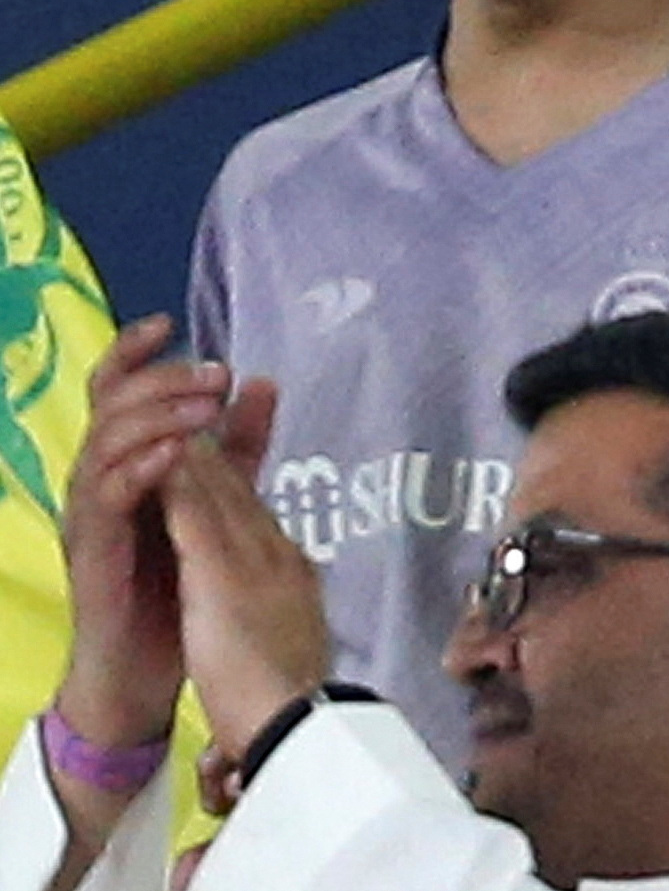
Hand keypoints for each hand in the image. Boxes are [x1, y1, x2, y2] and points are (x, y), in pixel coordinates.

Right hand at [53, 319, 250, 753]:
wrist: (149, 661)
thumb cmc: (175, 576)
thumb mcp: (215, 498)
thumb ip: (237, 444)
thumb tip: (262, 380)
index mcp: (125, 458)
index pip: (117, 391)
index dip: (134, 353)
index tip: (168, 322)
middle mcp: (98, 477)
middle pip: (110, 406)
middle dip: (162, 380)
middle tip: (214, 375)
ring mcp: (90, 513)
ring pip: (104, 443)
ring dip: (156, 417)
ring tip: (204, 406)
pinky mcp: (91, 549)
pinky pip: (104, 499)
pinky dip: (138, 470)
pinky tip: (170, 456)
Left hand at [158, 443, 333, 758]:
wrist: (295, 720)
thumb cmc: (287, 697)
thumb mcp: (289, 639)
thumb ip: (282, 608)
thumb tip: (282, 601)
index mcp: (292, 573)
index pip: (258, 515)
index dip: (237, 479)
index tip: (220, 448)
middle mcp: (277, 556)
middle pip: (243, 496)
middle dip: (222, 455)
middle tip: (203, 411)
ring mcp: (254, 563)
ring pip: (223, 498)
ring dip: (199, 460)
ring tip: (179, 423)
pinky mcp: (223, 577)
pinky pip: (198, 521)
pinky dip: (183, 488)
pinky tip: (167, 464)